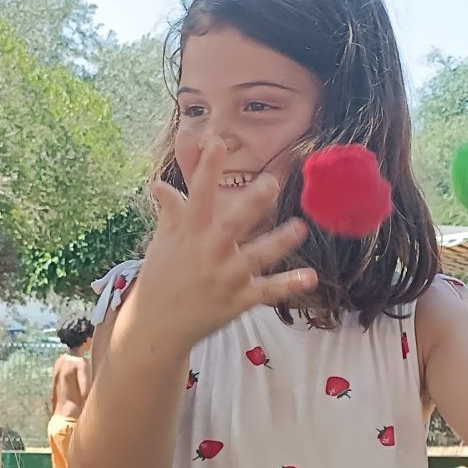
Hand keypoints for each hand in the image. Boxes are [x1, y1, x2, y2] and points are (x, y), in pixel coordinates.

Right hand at [127, 135, 316, 351]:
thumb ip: (170, 212)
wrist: (157, 326)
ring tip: (300, 227)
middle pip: (232, 223)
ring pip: (256, 256)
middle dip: (251, 203)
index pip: (198, 195)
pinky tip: (310, 277)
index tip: (217, 142)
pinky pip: (267, 291)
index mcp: (189, 234)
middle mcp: (208, 253)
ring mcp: (224, 278)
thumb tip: (160, 185)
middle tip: (272, 182)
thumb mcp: (162, 242)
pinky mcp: (237, 300)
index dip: (207, 168)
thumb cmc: (161, 278)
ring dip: (279, 242)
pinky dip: (288, 285)